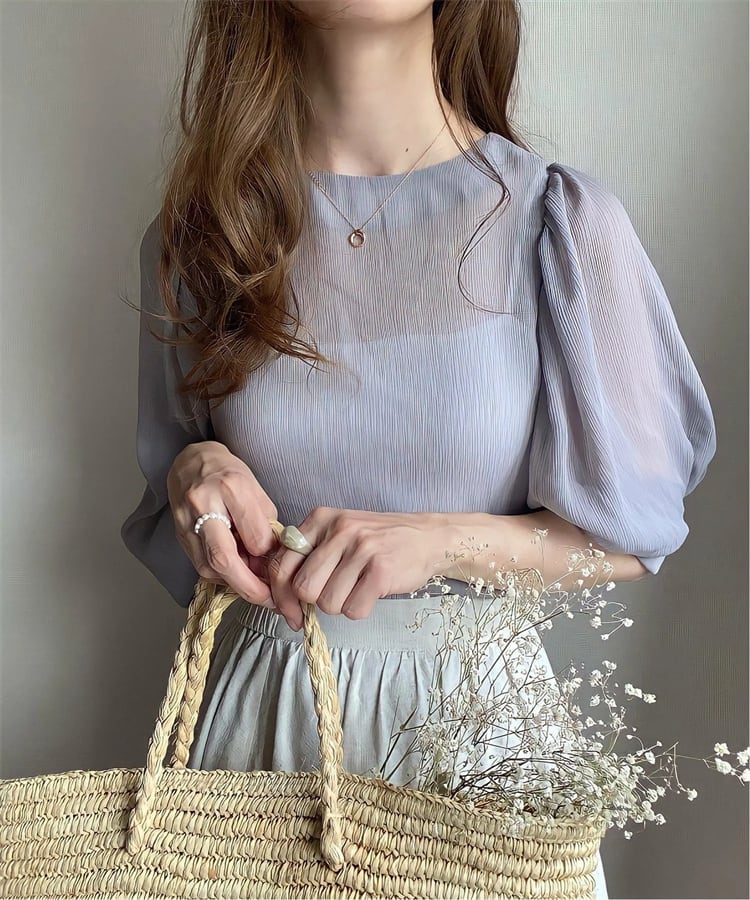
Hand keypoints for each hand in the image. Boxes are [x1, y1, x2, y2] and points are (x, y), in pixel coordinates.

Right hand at [167, 441, 285, 616]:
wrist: (193, 462)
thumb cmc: (230, 475)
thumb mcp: (257, 492)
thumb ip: (266, 527)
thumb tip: (271, 563)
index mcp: (231, 488)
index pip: (255, 537)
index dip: (269, 557)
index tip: (280, 567)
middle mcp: (204, 504)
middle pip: (224, 559)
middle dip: (249, 587)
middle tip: (271, 600)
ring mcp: (186, 521)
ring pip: (209, 567)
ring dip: (235, 582)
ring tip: (255, 586)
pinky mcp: (178, 535)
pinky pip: (199, 565)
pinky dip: (220, 574)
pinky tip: (236, 574)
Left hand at [266, 507, 453, 629]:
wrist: (427, 537)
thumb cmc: (378, 540)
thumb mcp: (339, 533)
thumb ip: (309, 555)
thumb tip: (281, 597)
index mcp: (320, 519)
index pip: (281, 563)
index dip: (280, 595)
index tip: (290, 612)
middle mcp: (339, 529)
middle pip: (303, 588)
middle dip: (314, 603)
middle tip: (332, 598)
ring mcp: (361, 548)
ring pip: (328, 603)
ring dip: (341, 605)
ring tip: (357, 588)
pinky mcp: (381, 570)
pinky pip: (353, 610)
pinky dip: (360, 610)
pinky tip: (371, 592)